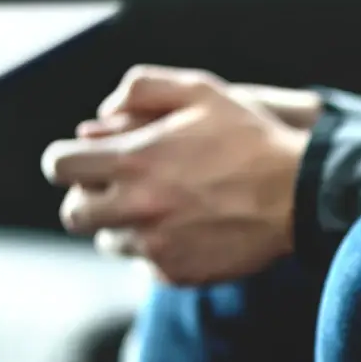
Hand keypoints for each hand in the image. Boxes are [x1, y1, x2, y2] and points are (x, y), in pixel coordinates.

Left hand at [42, 68, 312, 285]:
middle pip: (73, 214)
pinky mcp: (176, 273)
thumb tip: (101, 115)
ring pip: (108, 241)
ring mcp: (154, 245)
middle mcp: (136, 207)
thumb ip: (142, 89)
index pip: (59, 166)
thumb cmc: (251, 138)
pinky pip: (146, 265)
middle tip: (118, 187)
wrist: (301, 195)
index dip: (67, 160)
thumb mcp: (201, 91)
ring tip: (163, 206)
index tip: (85, 160)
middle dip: (89, 197)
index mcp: (134, 160)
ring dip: (124, 224)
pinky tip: (189, 228)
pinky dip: (158, 248)